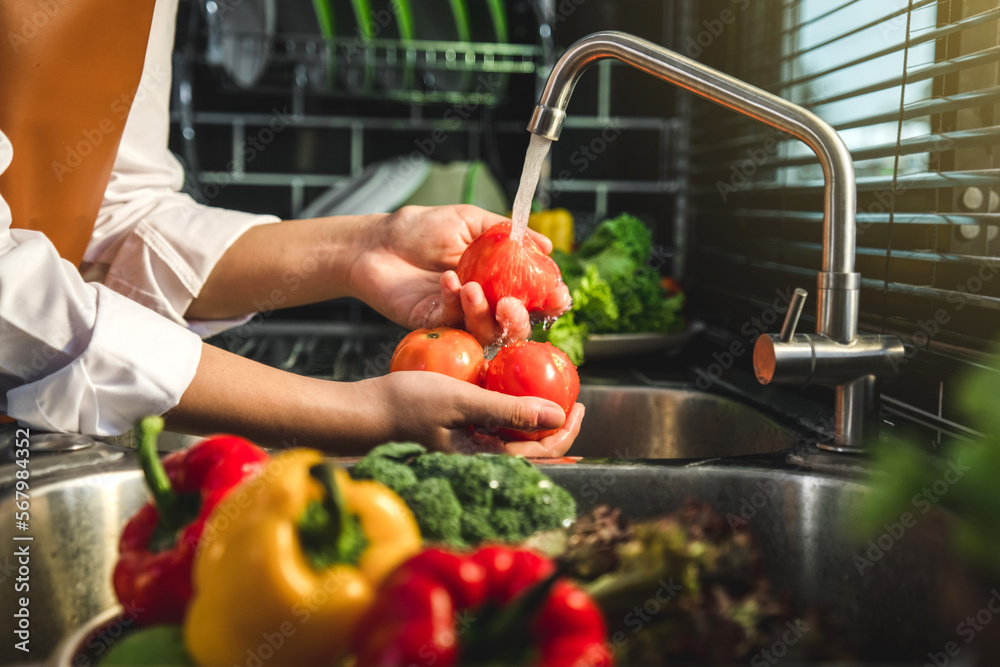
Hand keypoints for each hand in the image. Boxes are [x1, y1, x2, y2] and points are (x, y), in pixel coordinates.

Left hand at [351, 205, 571, 344]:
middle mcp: (483, 303)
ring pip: (485, 332)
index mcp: (498, 279)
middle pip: (514, 326)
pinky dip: (452, 302)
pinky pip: (453, 323)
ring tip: (471, 287)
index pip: (533, 297)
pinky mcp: (434, 326)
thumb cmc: (420, 229)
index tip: (558, 295)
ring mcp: (459, 318)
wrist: (376, 242)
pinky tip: (446, 280)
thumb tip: (546, 245)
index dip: (550, 301)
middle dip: (519, 320)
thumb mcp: (468, 221)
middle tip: (509, 304)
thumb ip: (505, 232)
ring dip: (483, 313)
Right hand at [374, 371, 584, 456]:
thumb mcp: (461, 400)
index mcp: (485, 459)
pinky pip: (492, 430)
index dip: (567, 432)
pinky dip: (508, 413)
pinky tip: (509, 392)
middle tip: (571, 398)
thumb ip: (508, 410)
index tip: (579, 405)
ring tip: (547, 394)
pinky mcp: (454, 438)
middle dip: (556, 427)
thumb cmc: (405, 405)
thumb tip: (557, 417)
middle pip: (532, 451)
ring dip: (533, 420)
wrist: (359, 414)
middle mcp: (479, 460)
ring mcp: (466, 451)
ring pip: (512, 441)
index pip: (542, 453)